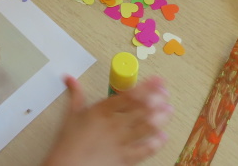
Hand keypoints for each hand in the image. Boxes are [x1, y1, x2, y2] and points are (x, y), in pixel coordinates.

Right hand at [41, 76, 171, 165]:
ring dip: (160, 119)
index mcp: (103, 110)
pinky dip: (155, 143)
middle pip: (142, 109)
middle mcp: (115, 124)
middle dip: (157, 100)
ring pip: (146, 127)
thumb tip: (70, 78)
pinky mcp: (124, 158)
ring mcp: (121, 141)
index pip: (130, 95)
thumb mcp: (71, 115)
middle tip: (166, 95)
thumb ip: (76, 94)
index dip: (146, 87)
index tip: (157, 81)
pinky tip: (162, 137)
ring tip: (168, 111)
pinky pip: (143, 150)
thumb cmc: (69, 142)